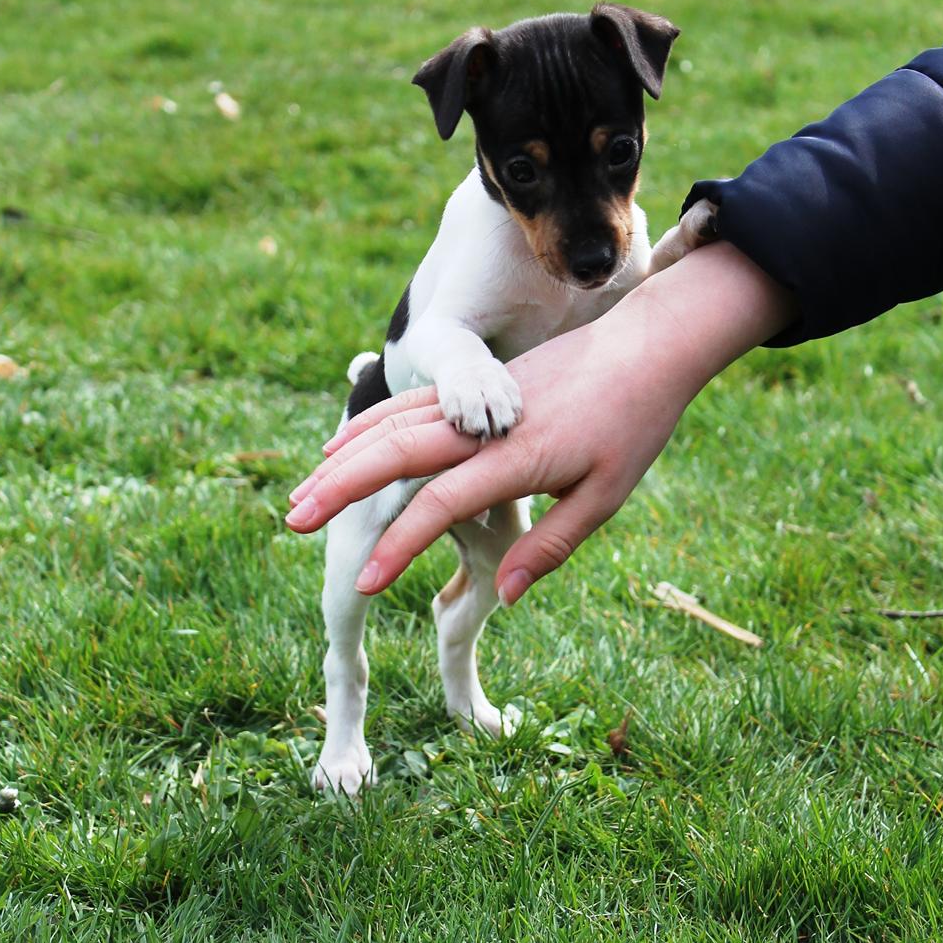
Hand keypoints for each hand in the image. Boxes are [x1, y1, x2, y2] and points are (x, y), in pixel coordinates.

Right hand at [286, 244, 795, 603]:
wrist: (648, 346)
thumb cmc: (634, 424)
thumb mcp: (606, 496)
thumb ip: (553, 546)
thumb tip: (508, 596)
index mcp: (519, 456)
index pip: (442, 504)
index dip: (400, 546)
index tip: (365, 584)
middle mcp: (485, 423)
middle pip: (396, 452)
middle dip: (341, 489)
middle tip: (293, 522)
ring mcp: (475, 398)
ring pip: (392, 424)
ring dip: (343, 459)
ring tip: (301, 492)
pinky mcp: (476, 385)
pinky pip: (408, 406)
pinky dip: (368, 426)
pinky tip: (340, 446)